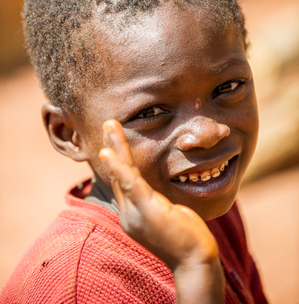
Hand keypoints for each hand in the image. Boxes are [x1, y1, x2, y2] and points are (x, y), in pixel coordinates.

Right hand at [99, 119, 224, 303]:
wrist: (195, 260)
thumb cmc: (185, 238)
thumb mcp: (167, 214)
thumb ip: (156, 201)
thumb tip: (154, 192)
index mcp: (133, 213)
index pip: (123, 182)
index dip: (117, 161)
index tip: (114, 142)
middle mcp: (129, 213)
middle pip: (118, 174)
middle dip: (113, 147)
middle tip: (109, 123)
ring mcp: (135, 213)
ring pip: (122, 173)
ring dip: (115, 147)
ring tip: (110, 125)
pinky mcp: (146, 209)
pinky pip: (129, 183)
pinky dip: (118, 166)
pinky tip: (108, 152)